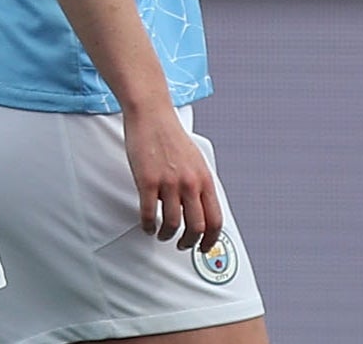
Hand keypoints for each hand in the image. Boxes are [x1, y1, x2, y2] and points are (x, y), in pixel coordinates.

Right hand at [122, 103, 223, 252]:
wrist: (152, 115)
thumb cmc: (172, 136)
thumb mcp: (196, 160)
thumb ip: (199, 183)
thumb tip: (201, 207)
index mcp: (204, 178)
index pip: (215, 219)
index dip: (211, 239)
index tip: (204, 247)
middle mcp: (190, 182)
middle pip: (196, 227)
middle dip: (189, 243)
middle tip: (182, 245)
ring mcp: (169, 182)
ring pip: (173, 225)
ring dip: (167, 236)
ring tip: (162, 234)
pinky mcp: (148, 182)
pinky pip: (149, 215)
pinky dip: (148, 226)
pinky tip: (147, 226)